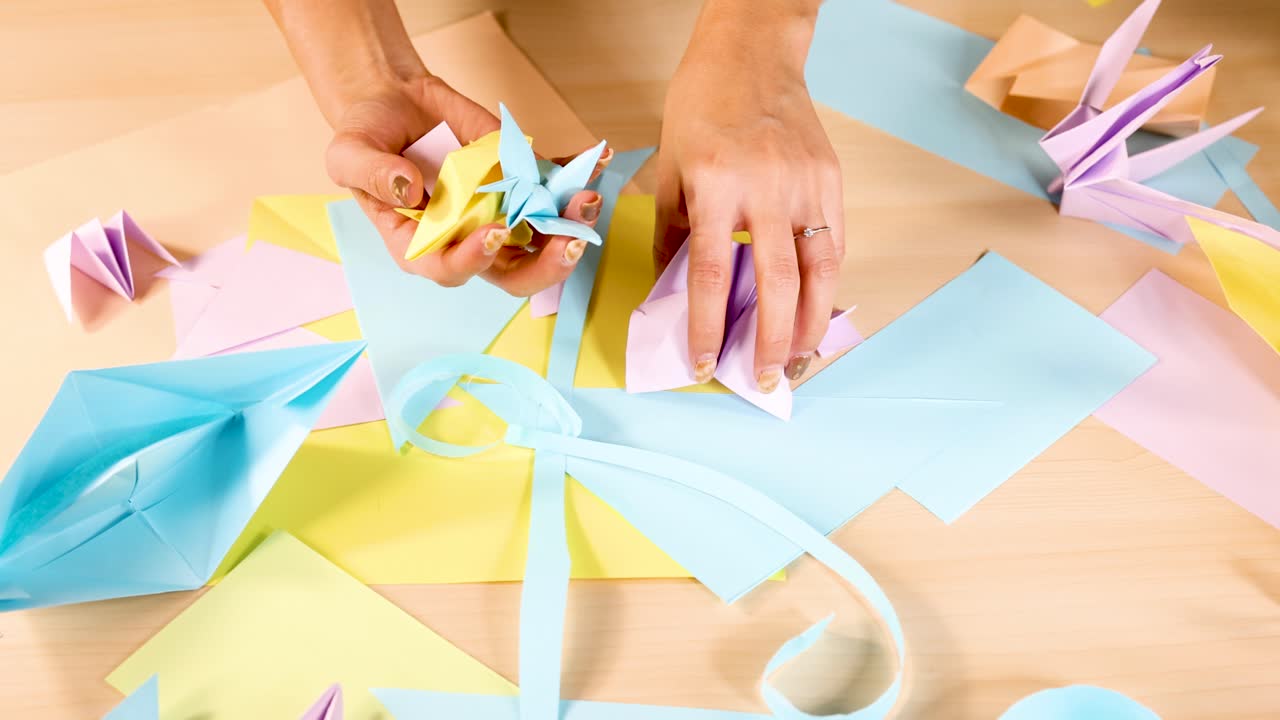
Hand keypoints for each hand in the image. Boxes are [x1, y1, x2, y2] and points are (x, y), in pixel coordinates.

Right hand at [327, 75, 606, 294]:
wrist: (396, 101)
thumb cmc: (367, 138)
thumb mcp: (349, 153)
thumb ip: (372, 175)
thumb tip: (409, 189)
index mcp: (423, 245)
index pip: (453, 270)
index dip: (475, 260)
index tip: (494, 233)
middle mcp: (469, 238)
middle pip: (514, 274)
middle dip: (548, 265)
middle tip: (570, 239)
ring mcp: (501, 211)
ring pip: (544, 238)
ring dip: (572, 224)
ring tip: (588, 198)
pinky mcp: (519, 181)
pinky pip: (553, 187)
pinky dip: (576, 175)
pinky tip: (598, 159)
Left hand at [655, 0, 842, 390]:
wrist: (752, 53)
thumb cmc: (701, 104)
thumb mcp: (669, 165)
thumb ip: (673, 229)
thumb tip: (675, 286)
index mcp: (716, 185)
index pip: (710, 273)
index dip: (705, 325)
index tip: (701, 362)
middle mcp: (767, 187)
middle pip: (776, 282)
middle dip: (770, 340)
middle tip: (763, 378)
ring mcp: (806, 184)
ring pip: (819, 270)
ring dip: (810, 323)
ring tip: (798, 359)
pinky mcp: (831, 179)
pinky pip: (835, 244)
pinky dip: (827, 284)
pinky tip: (816, 312)